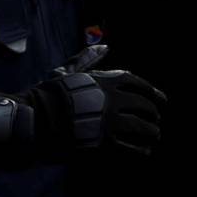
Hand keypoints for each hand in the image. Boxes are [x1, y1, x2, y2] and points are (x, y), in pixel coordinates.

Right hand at [22, 68, 165, 157]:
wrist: (35, 120)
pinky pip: (132, 148)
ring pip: (143, 128)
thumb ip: (88, 59)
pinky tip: (143, 151)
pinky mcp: (105, 144)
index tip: (162, 99)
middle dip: (152, 114)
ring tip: (154, 137)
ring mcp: (111, 123)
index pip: (138, 84)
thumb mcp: (68, 72)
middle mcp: (113, 101)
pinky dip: (141, 150)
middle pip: (144, 107)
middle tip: (155, 120)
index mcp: (106, 81)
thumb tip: (104, 45)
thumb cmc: (49, 95)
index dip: (152, 92)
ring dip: (151, 133)